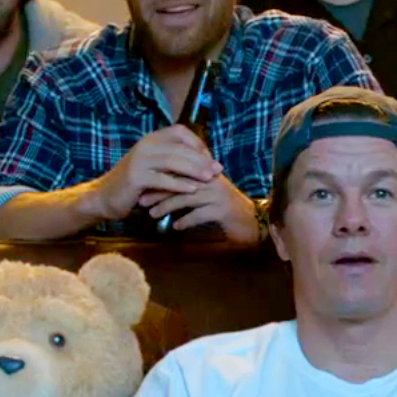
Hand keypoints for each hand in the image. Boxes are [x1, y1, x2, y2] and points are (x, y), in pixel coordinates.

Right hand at [94, 125, 221, 219]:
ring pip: (173, 160)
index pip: (180, 132)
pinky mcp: (136, 177)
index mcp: (151, 139)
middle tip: (217, 170)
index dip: (198, 143)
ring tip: (209, 178)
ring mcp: (139, 160)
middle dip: (201, 159)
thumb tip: (203, 162)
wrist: (105, 197)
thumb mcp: (154, 167)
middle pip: (180, 147)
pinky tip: (193, 190)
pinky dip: (179, 184)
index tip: (210, 159)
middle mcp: (145, 145)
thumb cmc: (135, 185)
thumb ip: (173, 162)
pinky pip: (162, 179)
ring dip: (194, 169)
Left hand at [142, 174, 260, 244]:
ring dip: (167, 206)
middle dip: (159, 192)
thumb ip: (191, 189)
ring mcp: (218, 195)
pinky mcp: (222, 211)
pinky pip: (198, 215)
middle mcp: (213, 181)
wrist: (254, 222)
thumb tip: (165, 190)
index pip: (180, 170)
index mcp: (208, 173)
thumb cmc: (227, 209)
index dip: (160, 178)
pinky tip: (175, 226)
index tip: (143, 187)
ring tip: (152, 214)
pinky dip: (185, 221)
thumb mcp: (209, 195)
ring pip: (187, 197)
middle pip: (180, 182)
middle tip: (142, 201)